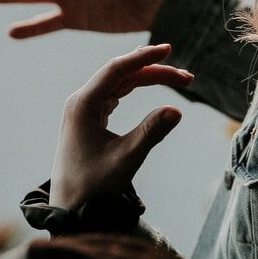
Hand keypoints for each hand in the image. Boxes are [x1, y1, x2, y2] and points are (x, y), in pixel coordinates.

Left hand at [49, 43, 192, 209]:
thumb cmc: (93, 187)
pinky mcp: (89, 119)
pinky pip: (115, 94)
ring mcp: (84, 109)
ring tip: (179, 79)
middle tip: (187, 79)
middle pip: (121, 74)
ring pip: (120, 83)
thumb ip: (150, 133)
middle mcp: (81, 102)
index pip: (116, 69)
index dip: (144, 57)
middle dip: (154, 71)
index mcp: (82, 104)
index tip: (168, 49)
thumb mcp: (125, 159)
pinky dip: (136, 88)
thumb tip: (177, 110)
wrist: (69, 209)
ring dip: (148, 79)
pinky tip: (150, 82)